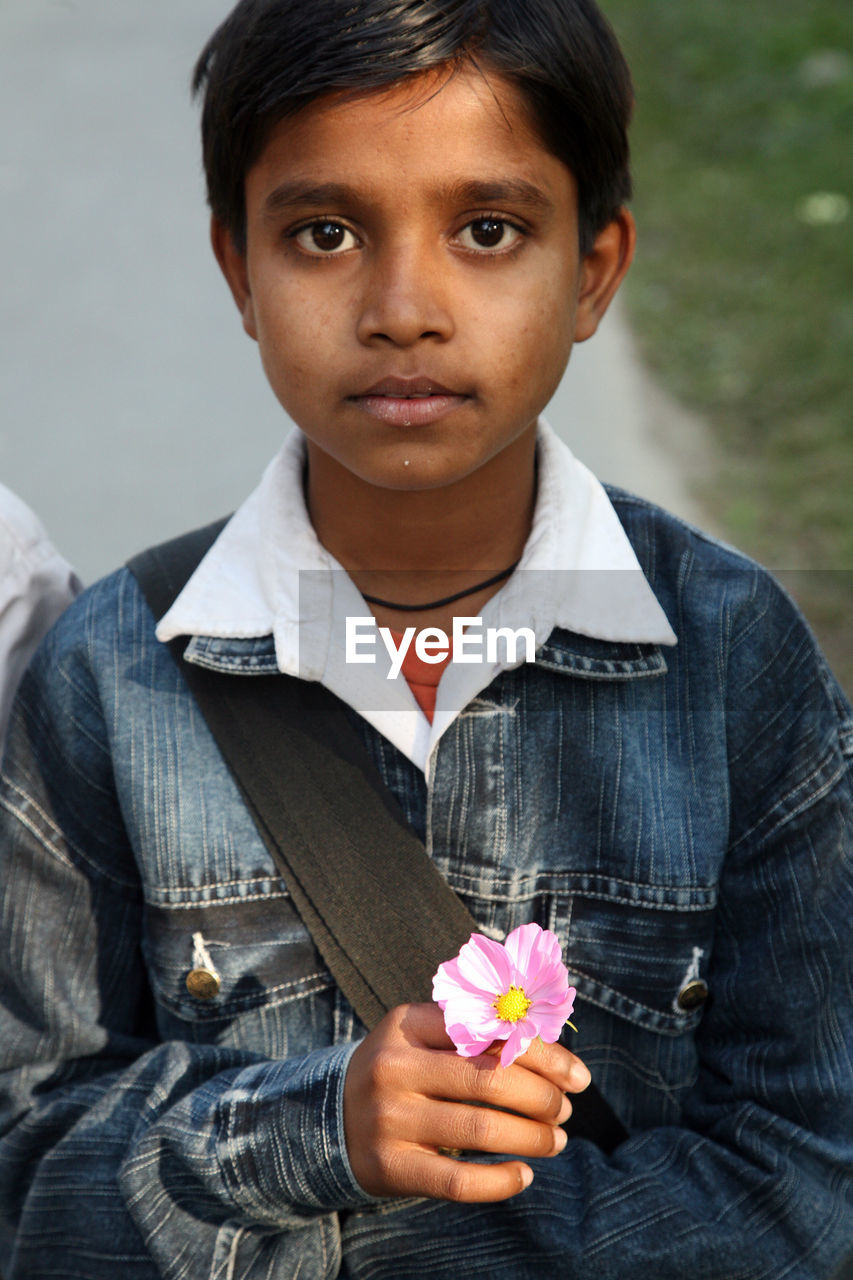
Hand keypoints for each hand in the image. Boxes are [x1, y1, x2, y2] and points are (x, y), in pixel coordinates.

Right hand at [343, 1001, 590, 1202]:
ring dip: (531, 1138)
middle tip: (564, 1109)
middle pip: (489, 1081)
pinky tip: (524, 1175)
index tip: (577, 1075)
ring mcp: (389, 1119)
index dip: (543, 1055)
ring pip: (480, 1130)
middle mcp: (394, 1068)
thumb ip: (474, 1033)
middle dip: (541, 1098)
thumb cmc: (399, 1071)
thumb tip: (553, 1053)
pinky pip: (458, 1181)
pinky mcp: (391, 1166)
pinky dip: (501, 1182)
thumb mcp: (421, 1036)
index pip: (489, 1033)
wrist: (329, 1118)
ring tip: (555, 1140)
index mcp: (407, 1023)